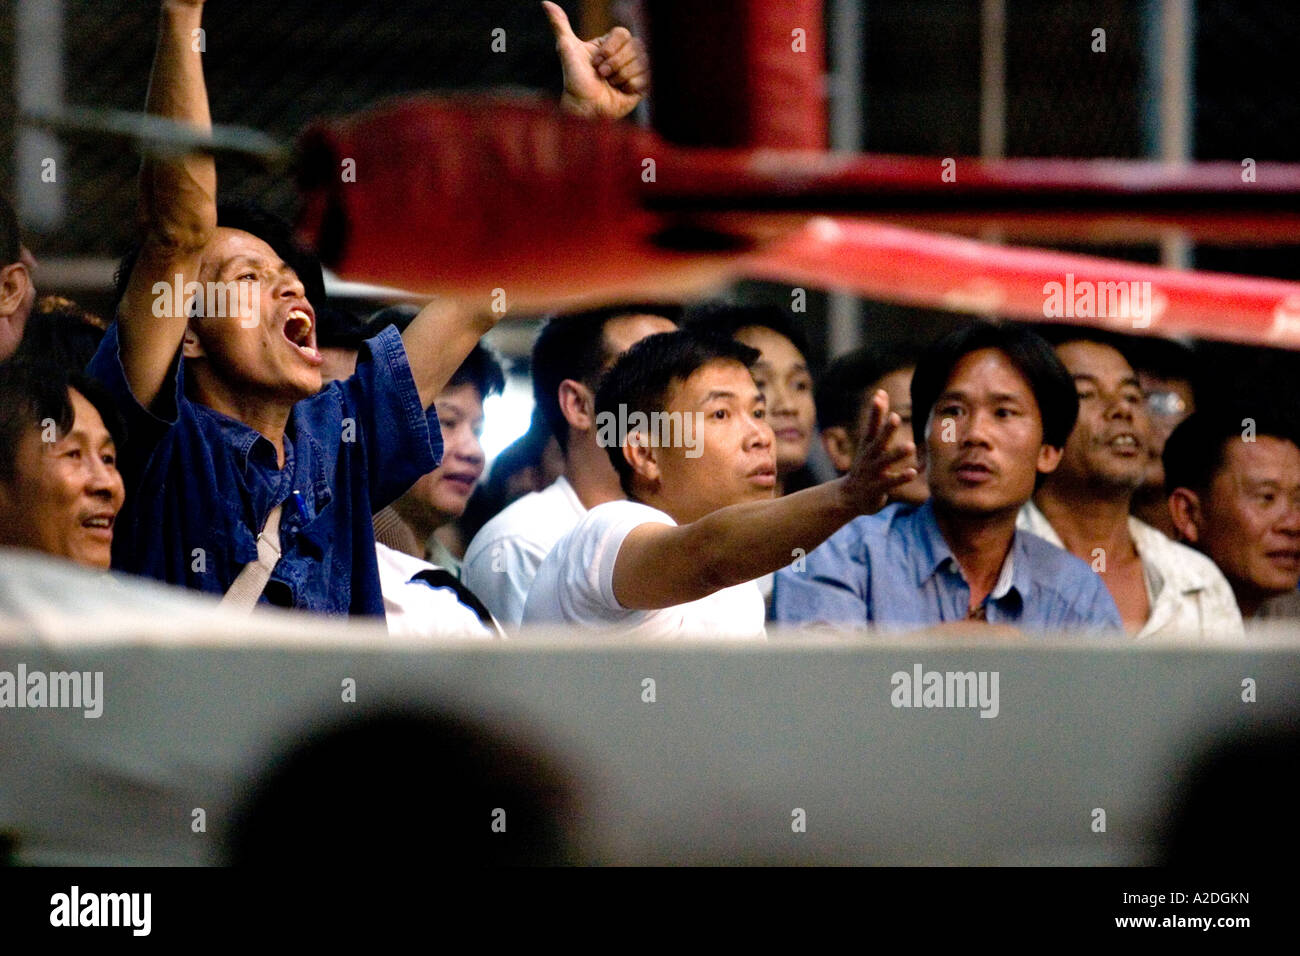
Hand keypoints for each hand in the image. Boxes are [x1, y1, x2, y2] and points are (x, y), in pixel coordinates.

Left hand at [542, 1, 648, 119]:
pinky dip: (630, 86)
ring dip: (621, 76)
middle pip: (635, 46)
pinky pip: (646, 78)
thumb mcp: (566, 48)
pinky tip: (620, 92)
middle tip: (602, 75)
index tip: (595, 62)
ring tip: (610, 84)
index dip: (610, 49)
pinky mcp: (642, 87)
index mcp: (611, 44)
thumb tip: (546, 3)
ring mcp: (635, 70)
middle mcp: (625, 55)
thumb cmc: (574, 81)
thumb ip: (560, 24)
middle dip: (615, 64)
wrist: (583, 108)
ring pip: (641, 62)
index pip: (623, 33)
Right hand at [839, 389, 916, 514]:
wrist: (848, 497)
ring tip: (910, 446)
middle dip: (886, 431)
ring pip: (884, 462)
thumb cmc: (865, 465)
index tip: (879, 395)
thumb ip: (877, 419)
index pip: (871, 425)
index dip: (875, 411)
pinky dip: (901, 478)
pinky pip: (890, 483)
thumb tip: (881, 392)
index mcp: (868, 445)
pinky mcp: (877, 488)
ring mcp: (872, 473)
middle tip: (895, 418)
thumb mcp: (869, 441)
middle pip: (877, 442)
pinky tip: (913, 472)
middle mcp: (869, 457)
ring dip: (896, 454)